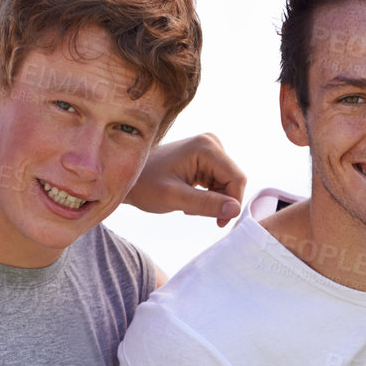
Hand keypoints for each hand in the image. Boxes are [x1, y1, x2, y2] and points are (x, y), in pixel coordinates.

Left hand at [126, 133, 245, 225]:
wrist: (128, 177)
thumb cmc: (145, 185)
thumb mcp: (175, 197)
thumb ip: (206, 204)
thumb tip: (236, 210)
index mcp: (206, 146)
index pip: (237, 178)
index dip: (233, 203)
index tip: (218, 222)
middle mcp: (212, 142)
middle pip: (233, 181)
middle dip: (220, 201)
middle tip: (194, 212)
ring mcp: (209, 149)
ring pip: (227, 184)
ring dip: (213, 200)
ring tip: (189, 205)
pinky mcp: (206, 157)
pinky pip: (219, 182)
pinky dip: (208, 195)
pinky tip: (189, 198)